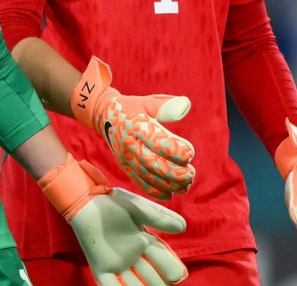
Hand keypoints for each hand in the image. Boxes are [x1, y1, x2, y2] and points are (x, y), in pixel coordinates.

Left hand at [39, 155, 187, 285]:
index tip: (177, 276)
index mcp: (146, 244)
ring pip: (135, 285)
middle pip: (152, 278)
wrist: (87, 201)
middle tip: (165, 285)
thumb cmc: (113, 203)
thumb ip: (160, 217)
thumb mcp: (139, 209)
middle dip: (159, 283)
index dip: (171, 269)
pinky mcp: (101, 268)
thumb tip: (183, 227)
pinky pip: (110, 285)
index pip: (164, 262)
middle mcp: (134, 258)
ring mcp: (117, 265)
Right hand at [70, 57, 194, 199]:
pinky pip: (139, 182)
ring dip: (169, 184)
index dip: (176, 150)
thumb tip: (186, 105)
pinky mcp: (125, 167)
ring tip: (185, 185)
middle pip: (153, 164)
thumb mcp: (146, 102)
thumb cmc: (131, 108)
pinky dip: (154, 191)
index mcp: (136, 126)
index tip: (190, 152)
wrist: (104, 116)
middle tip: (191, 174)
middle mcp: (130, 144)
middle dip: (175, 173)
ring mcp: (126, 158)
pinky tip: (169, 193)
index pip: (157, 141)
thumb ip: (166, 106)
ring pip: (148, 176)